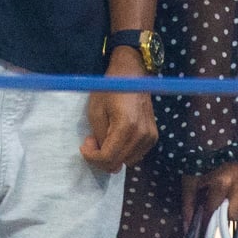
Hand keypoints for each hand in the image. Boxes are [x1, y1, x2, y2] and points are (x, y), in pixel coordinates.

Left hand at [80, 48, 157, 172]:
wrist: (132, 75)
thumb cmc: (110, 88)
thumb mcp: (96, 110)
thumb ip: (98, 135)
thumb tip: (100, 152)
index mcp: (126, 126)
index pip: (108, 157)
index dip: (92, 157)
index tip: (84, 146)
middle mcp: (141, 135)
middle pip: (118, 163)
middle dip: (101, 158)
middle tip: (92, 142)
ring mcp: (150, 137)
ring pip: (127, 161)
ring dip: (113, 156)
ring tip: (104, 137)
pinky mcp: (153, 137)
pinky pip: (136, 154)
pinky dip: (124, 152)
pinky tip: (116, 137)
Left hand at [181, 161, 237, 231]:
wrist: (215, 136)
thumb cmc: (201, 156)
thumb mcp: (190, 178)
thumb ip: (189, 203)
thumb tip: (188, 227)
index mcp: (223, 180)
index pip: (215, 211)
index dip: (207, 222)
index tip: (202, 229)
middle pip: (235, 214)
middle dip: (223, 215)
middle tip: (214, 208)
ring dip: (236, 212)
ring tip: (225, 203)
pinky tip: (237, 201)